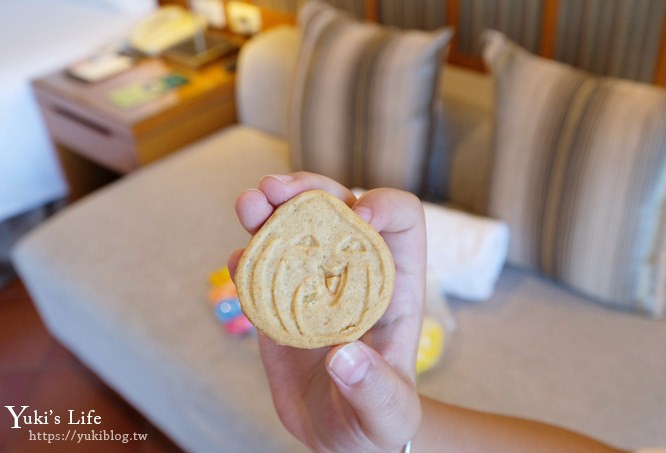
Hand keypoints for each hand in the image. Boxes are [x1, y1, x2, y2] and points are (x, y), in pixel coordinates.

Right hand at [228, 172, 426, 451]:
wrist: (341, 437)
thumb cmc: (377, 422)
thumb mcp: (387, 413)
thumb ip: (374, 389)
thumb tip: (344, 357)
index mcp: (392, 286)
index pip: (400, 220)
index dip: (382, 204)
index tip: (357, 217)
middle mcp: (351, 275)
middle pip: (337, 210)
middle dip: (309, 191)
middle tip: (274, 189)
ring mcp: (312, 286)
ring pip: (294, 230)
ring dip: (270, 209)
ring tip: (249, 203)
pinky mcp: (280, 305)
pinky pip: (263, 269)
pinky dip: (248, 258)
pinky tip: (238, 261)